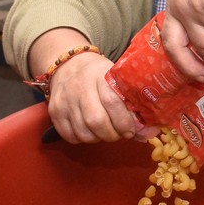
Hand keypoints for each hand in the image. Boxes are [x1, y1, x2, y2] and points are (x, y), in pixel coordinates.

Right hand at [45, 51, 159, 142]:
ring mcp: (64, 101)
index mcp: (100, 77)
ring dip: (98, 138)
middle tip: (119, 134)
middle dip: (112, 134)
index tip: (131, 130)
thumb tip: (149, 133)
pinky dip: (83, 139)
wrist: (68, 65)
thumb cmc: (99, 75)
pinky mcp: (54, 112)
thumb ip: (131, 103)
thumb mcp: (116, 80)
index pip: (112, 102)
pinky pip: (70, 136)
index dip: (124, 122)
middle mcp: (80, 88)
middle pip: (96, 121)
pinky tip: (90, 131)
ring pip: (83, 132)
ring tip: (105, 132)